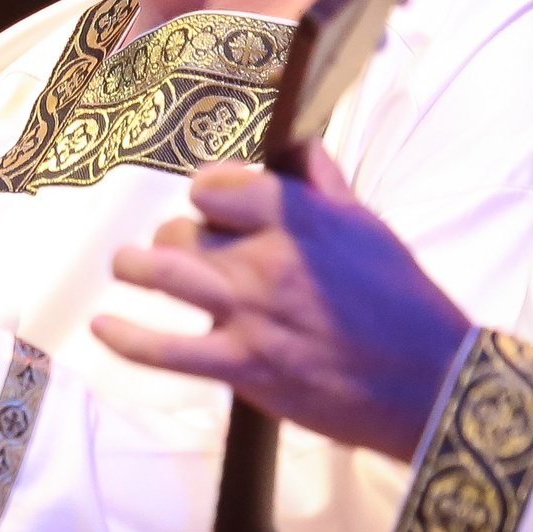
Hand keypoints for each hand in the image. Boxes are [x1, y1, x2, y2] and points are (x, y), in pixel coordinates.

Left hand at [94, 146, 469, 461]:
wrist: (429, 383)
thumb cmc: (405, 303)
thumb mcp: (369, 227)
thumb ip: (324, 185)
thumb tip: (299, 147)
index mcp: (298, 218)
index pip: (217, 184)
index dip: (209, 191)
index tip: (213, 203)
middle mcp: (265, 259)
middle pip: (183, 230)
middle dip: (178, 237)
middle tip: (184, 251)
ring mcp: (247, 313)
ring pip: (161, 273)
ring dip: (133, 267)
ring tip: (125, 266)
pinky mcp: (241, 366)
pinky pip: (164, 349)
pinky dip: (126, 337)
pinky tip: (103, 327)